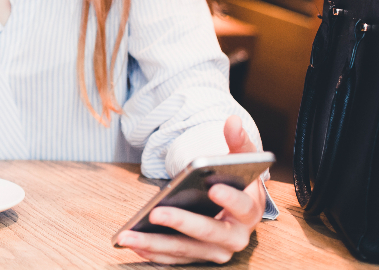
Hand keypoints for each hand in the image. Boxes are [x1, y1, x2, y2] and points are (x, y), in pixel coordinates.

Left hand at [117, 116, 265, 264]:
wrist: (235, 207)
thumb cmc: (236, 182)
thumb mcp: (241, 162)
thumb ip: (238, 142)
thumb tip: (233, 121)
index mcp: (250, 211)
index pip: (243, 207)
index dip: (230, 199)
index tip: (213, 188)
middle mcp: (235, 237)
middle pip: (210, 234)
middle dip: (183, 223)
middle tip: (156, 213)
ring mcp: (215, 250)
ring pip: (186, 250)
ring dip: (156, 243)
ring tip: (129, 236)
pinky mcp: (196, 256)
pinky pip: (174, 258)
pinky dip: (153, 253)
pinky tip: (133, 243)